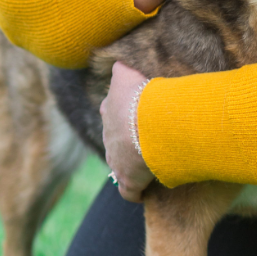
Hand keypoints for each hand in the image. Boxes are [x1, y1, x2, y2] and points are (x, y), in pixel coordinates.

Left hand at [101, 61, 154, 201]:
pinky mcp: (128, 180)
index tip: (136, 112)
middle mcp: (108, 136)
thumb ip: (120, 68)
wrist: (148, 125)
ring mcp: (116, 160)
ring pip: (119, 163)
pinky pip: (129, 191)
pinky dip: (135, 192)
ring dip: (131, 163)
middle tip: (146, 135)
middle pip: (115, 138)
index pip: (111, 110)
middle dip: (126, 138)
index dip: (123, 112)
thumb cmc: (141, 97)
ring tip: (148, 160)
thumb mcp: (126, 74)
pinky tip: (144, 190)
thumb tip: (116, 63)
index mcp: (109, 111)